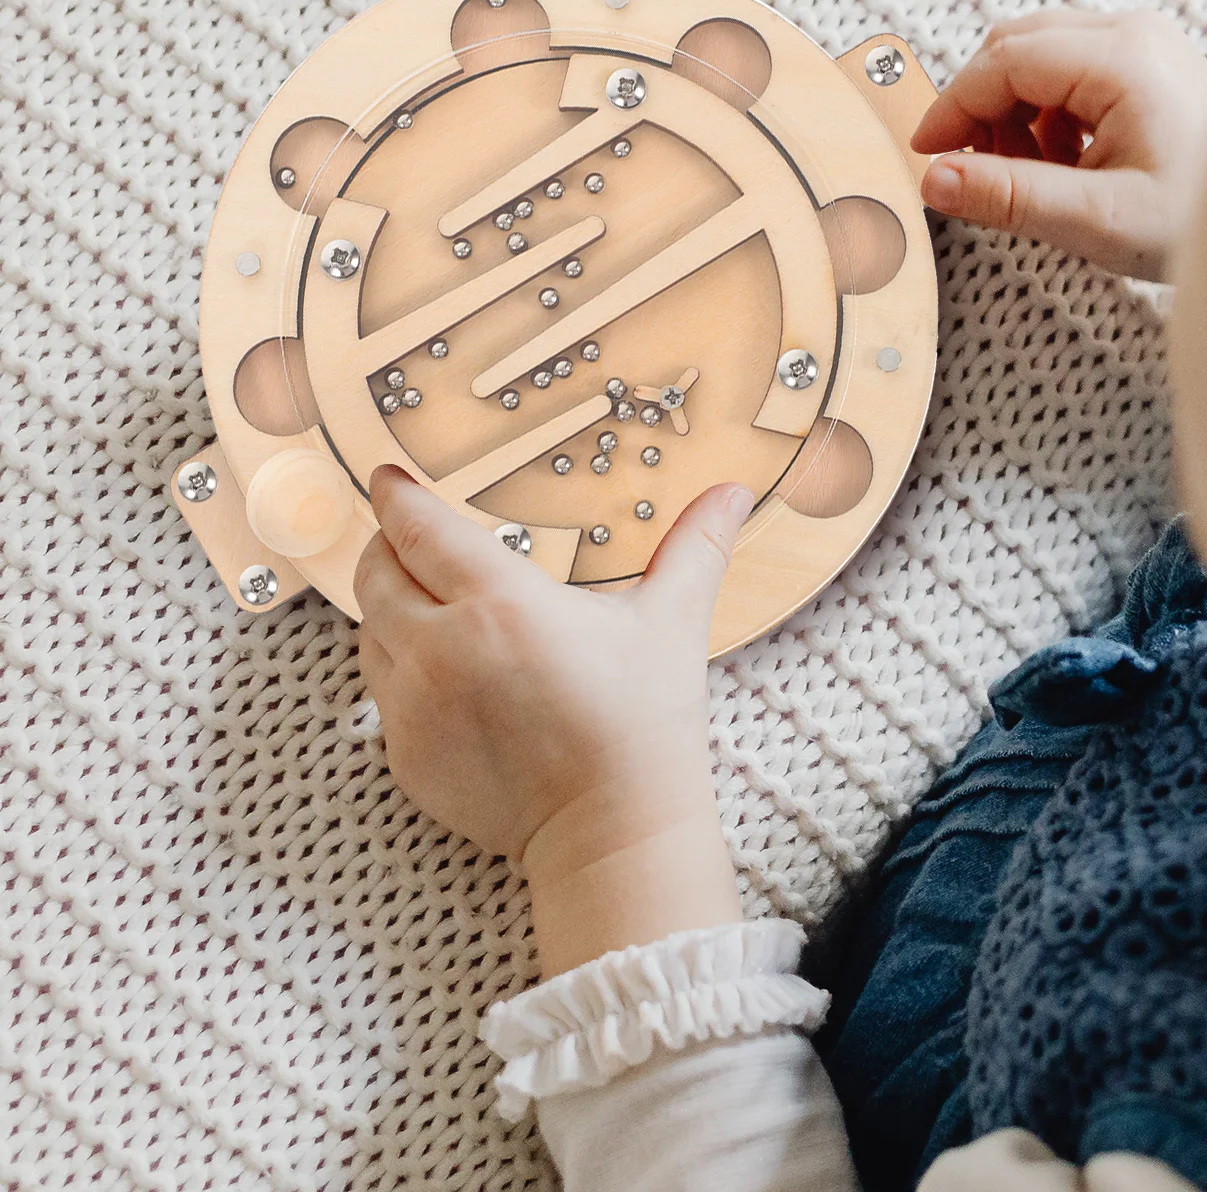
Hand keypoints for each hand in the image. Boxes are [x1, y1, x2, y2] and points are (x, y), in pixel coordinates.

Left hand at [354, 466, 753, 972]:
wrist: (612, 831)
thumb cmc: (643, 722)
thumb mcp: (670, 621)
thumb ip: (696, 546)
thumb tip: (734, 492)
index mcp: (498, 602)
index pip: (417, 529)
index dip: (396, 496)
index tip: (389, 477)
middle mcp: (440, 648)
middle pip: (376, 574)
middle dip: (388, 546)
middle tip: (412, 536)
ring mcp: (414, 707)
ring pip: (371, 632)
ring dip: (391, 608)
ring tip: (431, 602)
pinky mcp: (405, 755)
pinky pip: (381, 693)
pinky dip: (401, 670)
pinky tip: (446, 673)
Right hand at [912, 7, 1206, 279]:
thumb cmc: (1201, 221)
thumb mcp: (1096, 220)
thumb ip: (1010, 197)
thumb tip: (936, 178)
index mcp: (1122, 59)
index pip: (1003, 62)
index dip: (953, 106)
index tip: (925, 154)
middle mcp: (1133, 33)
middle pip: (1015, 47)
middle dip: (980, 107)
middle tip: (972, 169)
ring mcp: (1143, 42)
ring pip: (1037, 56)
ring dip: (1012, 113)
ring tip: (1030, 175)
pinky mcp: (1147, 62)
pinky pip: (1067, 69)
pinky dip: (1044, 113)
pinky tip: (1062, 164)